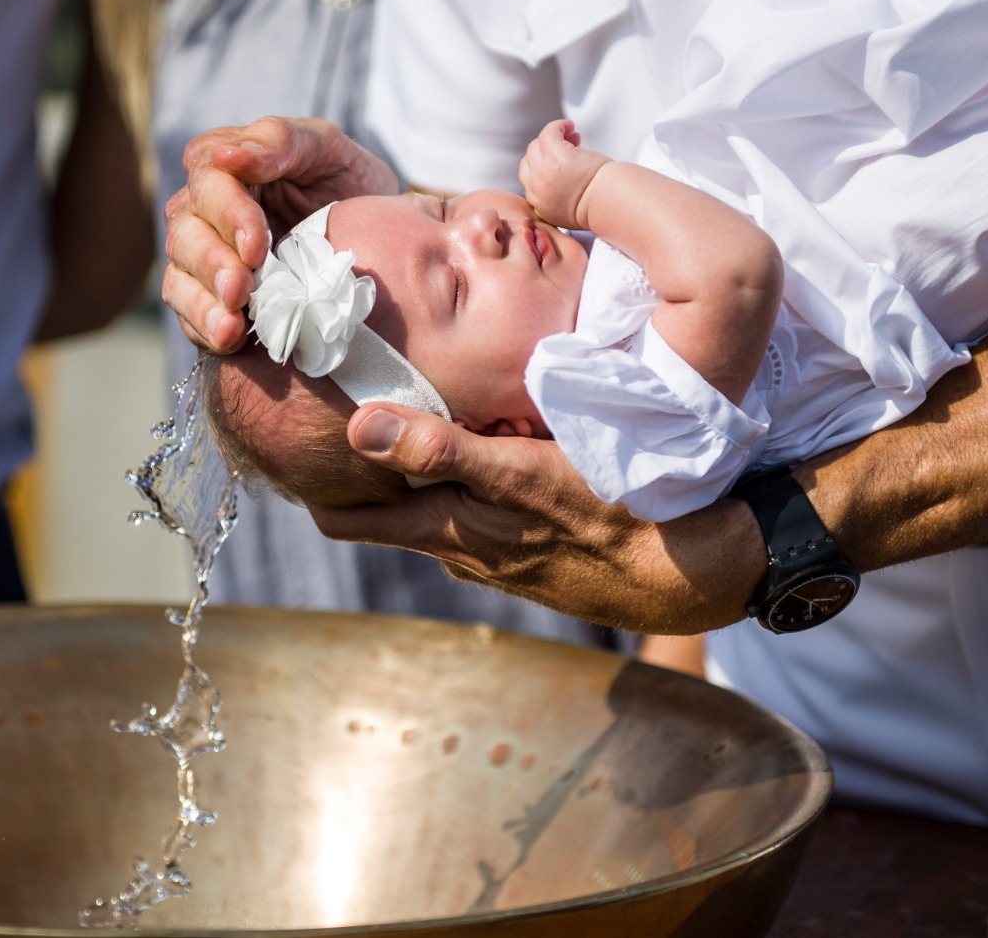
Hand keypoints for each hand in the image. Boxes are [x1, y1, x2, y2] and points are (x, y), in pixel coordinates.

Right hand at [162, 117, 398, 352]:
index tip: (256, 245)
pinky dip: (205, 328)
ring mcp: (204, 258)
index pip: (207, 182)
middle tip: (242, 289)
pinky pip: (190, 315)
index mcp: (225, 166)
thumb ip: (280, 141)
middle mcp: (204, 211)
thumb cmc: (346, 180)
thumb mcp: (326, 148)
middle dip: (212, 262)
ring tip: (232, 323)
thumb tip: (229, 156)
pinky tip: (230, 340)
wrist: (378, 234)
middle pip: (185, 232)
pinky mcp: (211, 299)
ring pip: (180, 275)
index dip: (227, 214)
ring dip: (204, 301)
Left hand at [306, 403, 762, 633]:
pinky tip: (480, 452)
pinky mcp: (540, 554)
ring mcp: (504, 558)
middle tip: (327, 415)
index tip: (286, 436)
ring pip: (436, 515)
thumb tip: (356, 426)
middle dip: (356, 478)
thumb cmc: (616, 516)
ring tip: (394, 421)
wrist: (701, 572)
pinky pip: (482, 517)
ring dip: (413, 480)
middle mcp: (466, 551)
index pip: (351, 518)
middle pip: (386, 516)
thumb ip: (443, 451)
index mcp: (451, 529)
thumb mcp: (526, 478)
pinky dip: (464, 490)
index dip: (315, 484)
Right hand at [518, 119, 610, 230]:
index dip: (545, 166)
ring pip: (536, 146)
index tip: (564, 165)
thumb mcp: (570, 211)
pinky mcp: (554, 154)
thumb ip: (559, 199)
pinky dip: (558, 126)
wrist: (609, 202)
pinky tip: (570, 126)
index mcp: (540, 205)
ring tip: (574, 138)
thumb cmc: (601, 205)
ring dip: (553, 138)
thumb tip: (563, 178)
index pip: (530, 180)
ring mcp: (543, 171)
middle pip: (529, 161)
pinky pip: (548, 132)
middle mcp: (536, 189)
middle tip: (571, 148)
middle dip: (546, 152)